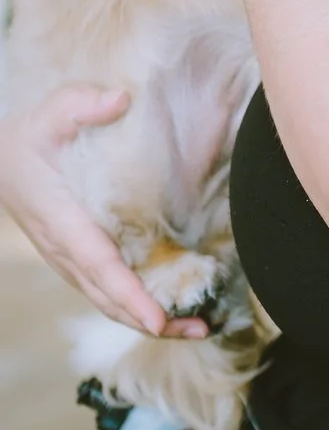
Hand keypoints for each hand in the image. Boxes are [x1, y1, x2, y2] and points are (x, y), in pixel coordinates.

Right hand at [0, 86, 202, 337]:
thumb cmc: (27, 138)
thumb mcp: (49, 114)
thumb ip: (80, 105)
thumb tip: (119, 99)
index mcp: (60, 220)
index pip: (98, 263)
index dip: (129, 293)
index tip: (157, 319)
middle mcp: (65, 250)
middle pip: (108, 296)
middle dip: (152, 320)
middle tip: (199, 330)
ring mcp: (70, 261)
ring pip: (108, 301)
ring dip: (150, 320)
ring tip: (197, 328)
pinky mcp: (78, 261)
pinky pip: (108, 291)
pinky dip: (138, 307)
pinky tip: (173, 311)